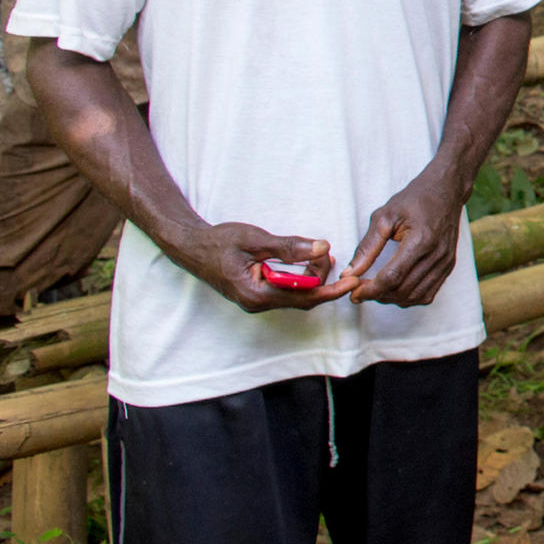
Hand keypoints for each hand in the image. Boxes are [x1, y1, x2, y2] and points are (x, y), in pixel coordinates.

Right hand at [172, 222, 356, 313]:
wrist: (191, 247)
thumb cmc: (218, 241)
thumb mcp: (254, 239)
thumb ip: (288, 246)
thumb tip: (323, 248)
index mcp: (255, 294)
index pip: (303, 297)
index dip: (331, 289)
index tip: (353, 281)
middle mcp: (257, 303)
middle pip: (303, 298)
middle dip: (322, 278)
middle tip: (328, 253)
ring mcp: (257, 301)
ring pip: (296, 295)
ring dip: (312, 276)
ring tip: (318, 254)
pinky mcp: (258, 295)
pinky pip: (287, 291)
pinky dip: (301, 277)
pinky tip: (306, 260)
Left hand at [342, 169, 469, 305]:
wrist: (446, 190)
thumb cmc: (414, 199)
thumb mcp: (385, 216)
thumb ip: (367, 246)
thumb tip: (350, 272)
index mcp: (420, 240)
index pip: (392, 277)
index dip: (370, 289)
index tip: (354, 292)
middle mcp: (437, 255)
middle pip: (403, 290)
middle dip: (378, 295)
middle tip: (361, 290)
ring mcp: (445, 262)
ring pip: (415, 296)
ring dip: (392, 299)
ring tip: (376, 290)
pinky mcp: (448, 266)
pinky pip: (428, 294)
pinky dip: (409, 297)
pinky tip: (395, 289)